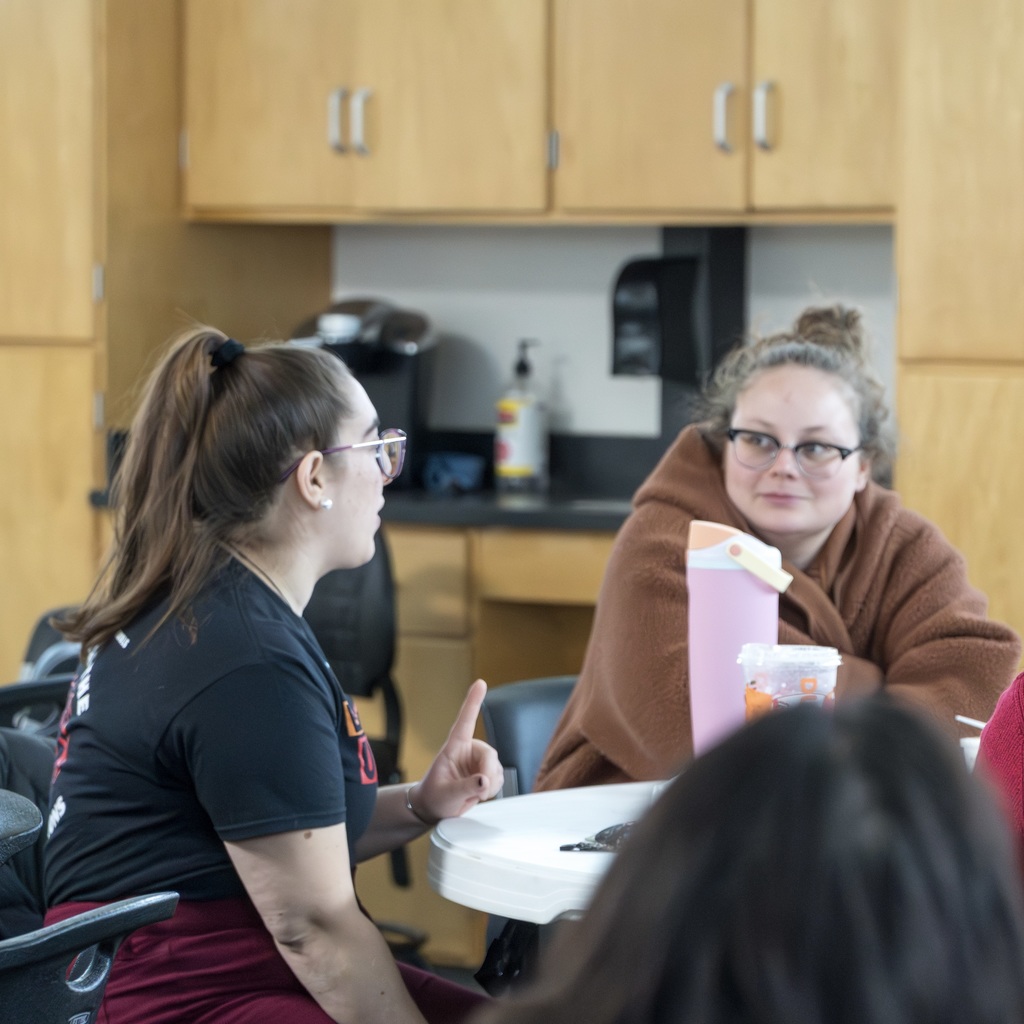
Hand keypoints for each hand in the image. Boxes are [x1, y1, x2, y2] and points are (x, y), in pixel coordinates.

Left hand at [415, 679, 503, 821]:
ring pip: (497, 768)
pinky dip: (493, 788)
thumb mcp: (446, 794)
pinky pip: (500, 777)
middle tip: (480, 792)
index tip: (480, 683)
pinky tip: (481, 793)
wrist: (435, 807)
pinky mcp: (487, 771)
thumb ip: (465, 788)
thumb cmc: (434, 797)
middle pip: (489, 755)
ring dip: (491, 784)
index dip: (473, 701)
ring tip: (474, 794)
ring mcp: (479, 760)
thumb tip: (484, 780)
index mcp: (454, 747)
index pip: (465, 721)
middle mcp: (469, 749)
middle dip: (488, 775)